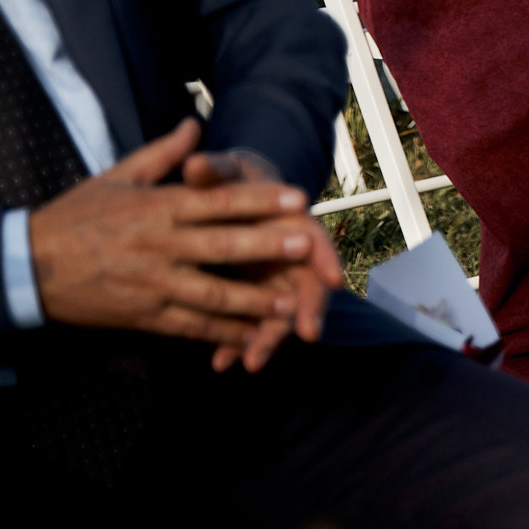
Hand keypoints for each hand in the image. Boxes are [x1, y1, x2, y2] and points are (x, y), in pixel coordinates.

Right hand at [28, 120, 337, 360]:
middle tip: (307, 244)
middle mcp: (159, 246)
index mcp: (157, 207)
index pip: (217, 200)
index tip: (297, 197)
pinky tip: (252, 335)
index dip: (260, 199)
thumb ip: (162, 154)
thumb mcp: (116, 176)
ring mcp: (152, 284)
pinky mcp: (143, 315)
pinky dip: (221, 332)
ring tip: (290, 303)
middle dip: (267, 246)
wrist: (27, 266)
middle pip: (223, 246)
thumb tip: (196, 123)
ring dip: (253, 300)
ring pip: (211, 294)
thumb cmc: (76, 215)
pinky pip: (189, 326)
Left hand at [180, 146, 343, 372]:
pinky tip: (221, 363)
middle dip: (309, 311)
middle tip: (307, 335)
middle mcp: (288, 254)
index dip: (327, 258)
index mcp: (289, 220)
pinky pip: (251, 324)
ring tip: (251, 363)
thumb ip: (212, 171)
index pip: (316, 239)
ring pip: (280, 313)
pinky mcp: (254, 297)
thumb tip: (194, 165)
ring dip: (269, 338)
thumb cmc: (232, 182)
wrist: (227, 197)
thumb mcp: (225, 170)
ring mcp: (273, 279)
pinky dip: (238, 342)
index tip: (333, 279)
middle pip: (307, 284)